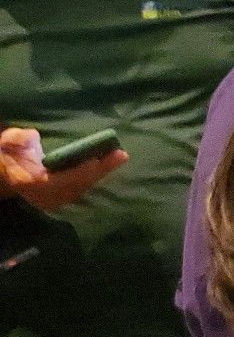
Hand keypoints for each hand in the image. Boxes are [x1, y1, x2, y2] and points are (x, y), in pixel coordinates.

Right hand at [1, 127, 127, 212]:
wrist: (5, 175)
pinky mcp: (60, 199)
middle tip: (120, 154)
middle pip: (76, 184)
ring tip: (120, 157)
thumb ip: (18, 140)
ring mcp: (52, 200)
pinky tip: (110, 164)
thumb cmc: (9, 154)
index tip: (96, 160)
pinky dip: (95, 177)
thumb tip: (31, 136)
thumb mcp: (8, 143)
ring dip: (102, 173)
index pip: (58, 180)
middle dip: (99, 170)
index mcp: (29, 181)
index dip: (79, 171)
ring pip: (81, 188)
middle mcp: (43, 195)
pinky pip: (81, 188)